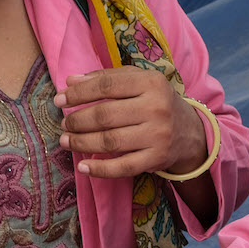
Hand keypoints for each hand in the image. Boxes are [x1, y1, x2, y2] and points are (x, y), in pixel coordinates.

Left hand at [56, 67, 207, 178]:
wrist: (189, 131)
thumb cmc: (155, 101)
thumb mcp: (139, 81)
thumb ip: (107, 78)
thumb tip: (71, 81)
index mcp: (151, 82)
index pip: (107, 86)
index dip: (79, 94)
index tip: (60, 100)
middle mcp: (156, 108)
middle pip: (105, 115)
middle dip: (77, 121)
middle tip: (64, 124)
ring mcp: (158, 135)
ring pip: (110, 141)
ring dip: (82, 143)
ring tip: (66, 141)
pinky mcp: (157, 158)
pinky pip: (123, 167)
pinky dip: (100, 169)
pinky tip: (83, 167)